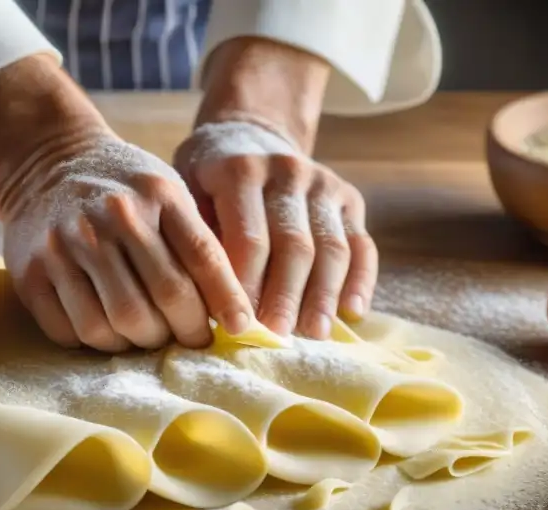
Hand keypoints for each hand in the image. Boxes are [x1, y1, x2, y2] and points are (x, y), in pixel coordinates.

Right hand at [1, 134, 253, 352]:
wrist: (46, 163)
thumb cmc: (123, 190)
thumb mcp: (167, 193)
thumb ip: (198, 241)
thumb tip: (236, 312)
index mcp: (156, 194)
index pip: (202, 258)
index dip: (226, 301)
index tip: (241, 329)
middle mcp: (110, 217)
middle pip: (162, 300)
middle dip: (184, 331)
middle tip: (188, 338)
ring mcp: (65, 245)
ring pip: (115, 325)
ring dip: (139, 342)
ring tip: (147, 334)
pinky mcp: (30, 272)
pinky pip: (71, 332)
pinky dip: (95, 341)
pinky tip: (107, 328)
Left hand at [173, 119, 377, 339]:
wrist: (250, 136)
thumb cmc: (207, 181)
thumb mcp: (187, 193)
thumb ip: (199, 238)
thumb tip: (209, 302)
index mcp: (240, 171)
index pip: (248, 239)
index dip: (245, 286)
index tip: (238, 325)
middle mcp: (287, 173)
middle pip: (293, 245)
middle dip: (285, 296)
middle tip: (277, 335)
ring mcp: (323, 184)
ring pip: (331, 247)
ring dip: (323, 295)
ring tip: (314, 334)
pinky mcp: (348, 198)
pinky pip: (361, 243)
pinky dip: (361, 280)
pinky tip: (352, 313)